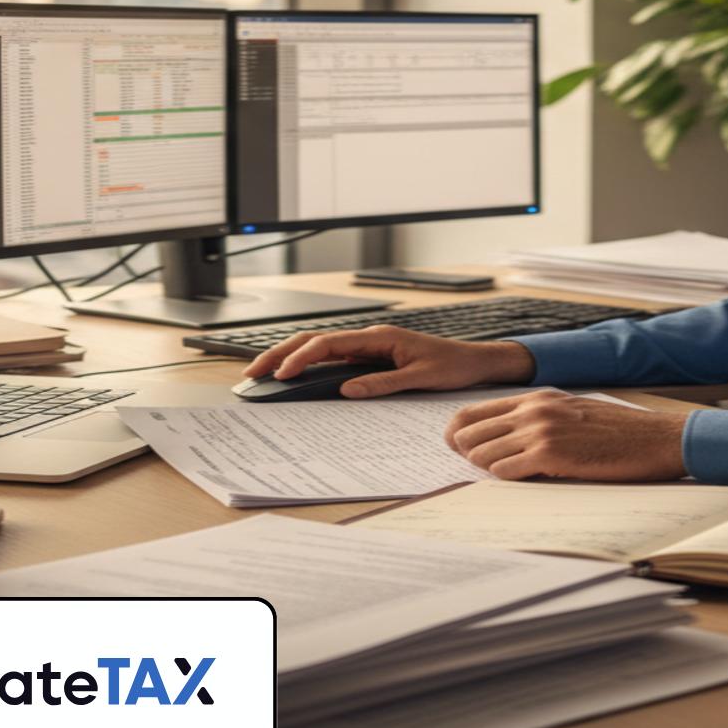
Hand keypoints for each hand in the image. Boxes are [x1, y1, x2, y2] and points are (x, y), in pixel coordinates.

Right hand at [241, 326, 534, 397]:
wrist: (474, 361)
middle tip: (253, 373)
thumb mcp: (420, 379)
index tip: (282, 376)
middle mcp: (369, 338)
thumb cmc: (452, 366)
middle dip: (281, 354)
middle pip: (314, 341)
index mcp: (379, 337)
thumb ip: (383, 383)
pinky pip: (333, 359)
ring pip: (320, 348)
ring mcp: (368, 346)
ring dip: (290, 358)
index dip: (301, 358)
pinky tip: (295, 379)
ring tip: (264, 375)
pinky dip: (309, 366)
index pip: (328, 344)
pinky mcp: (370, 357)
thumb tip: (346, 390)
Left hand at [445, 391, 687, 481]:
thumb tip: (503, 439)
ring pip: (481, 455)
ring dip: (488, 470)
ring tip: (508, 475)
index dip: (457, 434)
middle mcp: (532, 410)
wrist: (655, 438)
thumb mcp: (572, 411)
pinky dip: (507, 480)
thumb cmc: (618, 431)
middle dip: (467, 455)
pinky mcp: (551, 455)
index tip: (459, 450)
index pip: (472, 412)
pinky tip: (524, 481)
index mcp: (536, 398)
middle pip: (468, 434)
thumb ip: (537, 419)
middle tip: (479, 469)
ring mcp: (540, 431)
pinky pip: (505, 472)